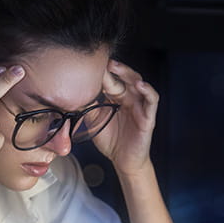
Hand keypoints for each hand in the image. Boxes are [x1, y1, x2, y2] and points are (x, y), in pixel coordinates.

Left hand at [91, 60, 157, 176]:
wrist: (123, 161)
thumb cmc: (111, 141)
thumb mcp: (94, 121)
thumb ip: (87, 106)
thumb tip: (71, 94)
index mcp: (117, 98)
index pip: (111, 80)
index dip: (103, 72)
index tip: (90, 64)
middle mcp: (129, 98)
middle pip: (125, 77)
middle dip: (115, 68)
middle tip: (103, 61)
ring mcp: (140, 106)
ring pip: (138, 83)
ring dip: (129, 74)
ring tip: (117, 67)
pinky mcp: (148, 116)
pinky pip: (152, 100)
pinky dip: (147, 91)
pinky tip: (139, 85)